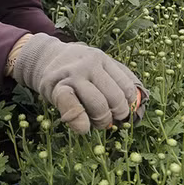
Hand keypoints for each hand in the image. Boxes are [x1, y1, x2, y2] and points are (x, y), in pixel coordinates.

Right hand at [12, 33, 146, 132]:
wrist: (44, 57)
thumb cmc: (76, 67)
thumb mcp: (98, 64)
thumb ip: (118, 76)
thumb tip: (139, 99)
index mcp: (103, 59)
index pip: (127, 87)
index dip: (128, 105)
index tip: (120, 112)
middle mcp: (90, 64)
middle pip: (115, 98)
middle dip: (115, 116)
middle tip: (108, 120)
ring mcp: (73, 75)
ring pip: (99, 105)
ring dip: (100, 121)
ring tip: (95, 123)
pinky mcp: (57, 87)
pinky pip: (74, 110)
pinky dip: (81, 124)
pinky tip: (82, 127)